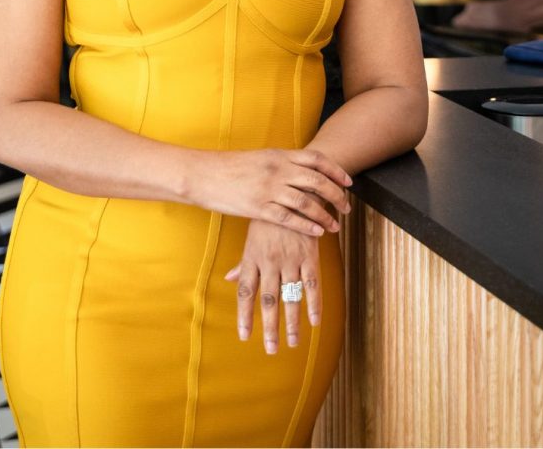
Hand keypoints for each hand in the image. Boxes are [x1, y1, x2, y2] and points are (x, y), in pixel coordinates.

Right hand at [190, 147, 351, 235]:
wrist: (202, 174)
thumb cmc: (229, 167)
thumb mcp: (258, 158)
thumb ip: (279, 163)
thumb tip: (298, 168)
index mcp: (278, 155)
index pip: (316, 160)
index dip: (336, 171)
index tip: (348, 182)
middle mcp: (277, 170)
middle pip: (317, 181)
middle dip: (336, 195)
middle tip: (347, 208)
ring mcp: (268, 189)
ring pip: (307, 202)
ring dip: (325, 215)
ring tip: (336, 226)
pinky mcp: (258, 207)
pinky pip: (289, 218)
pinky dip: (307, 226)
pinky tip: (317, 232)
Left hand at [224, 215, 325, 353]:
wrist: (292, 192)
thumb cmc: (268, 218)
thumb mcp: (251, 238)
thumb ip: (242, 262)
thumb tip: (228, 279)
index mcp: (252, 258)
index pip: (245, 292)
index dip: (244, 315)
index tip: (244, 337)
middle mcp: (270, 261)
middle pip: (267, 300)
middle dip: (269, 327)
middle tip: (271, 350)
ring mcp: (290, 259)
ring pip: (290, 296)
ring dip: (291, 322)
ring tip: (292, 343)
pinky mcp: (309, 255)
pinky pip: (312, 284)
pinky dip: (314, 304)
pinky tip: (314, 322)